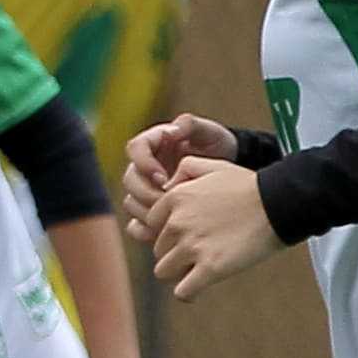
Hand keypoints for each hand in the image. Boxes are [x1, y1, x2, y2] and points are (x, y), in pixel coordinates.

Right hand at [121, 115, 235, 236]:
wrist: (228, 173)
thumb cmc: (218, 146)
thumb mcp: (210, 132)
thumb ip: (190, 125)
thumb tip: (171, 130)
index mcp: (154, 143)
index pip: (135, 148)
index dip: (144, 164)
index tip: (163, 177)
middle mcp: (145, 166)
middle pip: (130, 179)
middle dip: (147, 192)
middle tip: (169, 201)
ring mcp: (147, 189)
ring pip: (131, 202)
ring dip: (146, 212)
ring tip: (170, 218)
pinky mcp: (151, 210)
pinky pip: (136, 223)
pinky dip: (145, 229)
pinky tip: (161, 231)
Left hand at [146, 155, 281, 297]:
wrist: (280, 203)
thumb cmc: (251, 186)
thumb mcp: (214, 166)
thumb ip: (185, 168)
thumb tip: (167, 184)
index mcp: (175, 198)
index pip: (151, 224)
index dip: (168, 231)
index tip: (186, 234)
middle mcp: (177, 223)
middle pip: (158, 249)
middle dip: (175, 251)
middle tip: (200, 250)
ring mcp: (192, 247)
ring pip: (164, 271)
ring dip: (179, 272)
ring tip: (199, 268)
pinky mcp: (210, 269)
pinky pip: (183, 292)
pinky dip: (189, 293)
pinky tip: (199, 287)